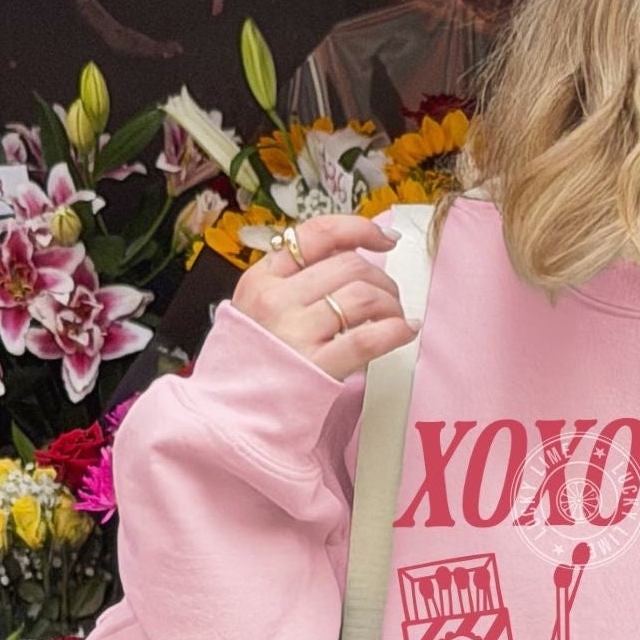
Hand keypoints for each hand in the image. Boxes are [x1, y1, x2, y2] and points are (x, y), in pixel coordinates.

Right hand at [230, 214, 416, 381]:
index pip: (317, 234)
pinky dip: (396, 330)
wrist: (234, 410)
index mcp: (262, 278)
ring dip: (391, 304)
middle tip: (389, 296)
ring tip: (394, 317)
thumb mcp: (259, 306)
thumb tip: (353, 255)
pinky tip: (404, 331)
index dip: (359, 229)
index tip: (385, 239)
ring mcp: (295, 332)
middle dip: (382, 278)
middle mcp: (276, 300)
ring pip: (364, 296)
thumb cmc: (256, 359)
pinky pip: (368, 338)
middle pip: (350, 265)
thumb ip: (295, 280)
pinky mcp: (316, 365)